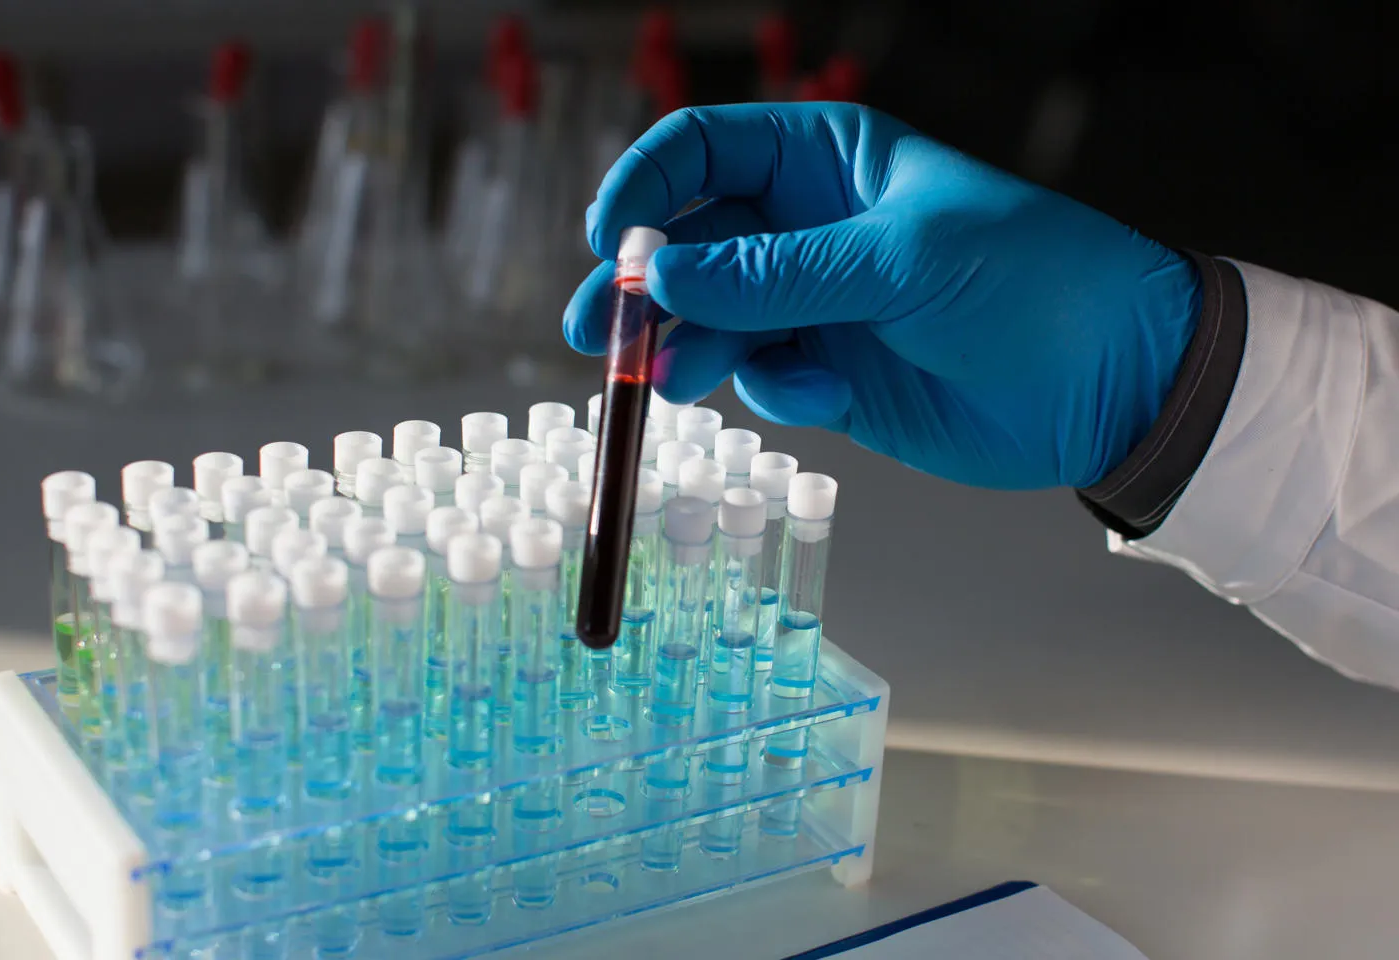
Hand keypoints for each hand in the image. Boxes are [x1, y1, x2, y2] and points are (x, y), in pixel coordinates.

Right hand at [563, 102, 1201, 489]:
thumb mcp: (900, 259)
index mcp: (827, 161)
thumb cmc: (1033, 281)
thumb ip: (776, 272)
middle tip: (596, 333)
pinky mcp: (829, 372)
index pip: (703, 150)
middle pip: (689, 243)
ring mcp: (815, 303)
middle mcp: (809, 228)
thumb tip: (662, 277)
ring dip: (689, 347)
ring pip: (713, 319)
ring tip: (675, 378)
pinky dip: (769, 388)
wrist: (1111, 382)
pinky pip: (761, 376)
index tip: (608, 241)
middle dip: (639, 286)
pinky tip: (817, 393)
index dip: (644, 188)